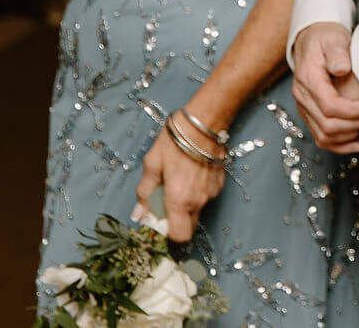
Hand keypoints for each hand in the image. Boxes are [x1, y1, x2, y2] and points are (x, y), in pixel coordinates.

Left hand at [134, 118, 225, 242]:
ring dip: (186, 205)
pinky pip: (205, 197)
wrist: (205, 122)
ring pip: (197, 211)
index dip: (167, 233)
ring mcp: (211, 193)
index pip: (178, 235)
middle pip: (189, 228)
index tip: (158, 221)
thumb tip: (138, 214)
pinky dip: (196, 193)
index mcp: (179, 199)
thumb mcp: (152, 164)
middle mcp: (198, 201)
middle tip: (165, 204)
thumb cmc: (175, 141)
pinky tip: (191, 174)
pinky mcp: (220, 183)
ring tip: (178, 182)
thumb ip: (145, 193)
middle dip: (176, 222)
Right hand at [292, 23, 358, 153]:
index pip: (329, 106)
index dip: (352, 111)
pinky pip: (322, 139)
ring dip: (349, 138)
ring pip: (324, 137)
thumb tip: (342, 68)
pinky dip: (342, 146)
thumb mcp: (332, 38)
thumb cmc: (325, 39)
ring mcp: (305, 109)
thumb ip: (338, 52)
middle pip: (327, 126)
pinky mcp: (311, 115)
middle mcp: (302, 98)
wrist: (312, 41)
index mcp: (308, 80)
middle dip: (354, 124)